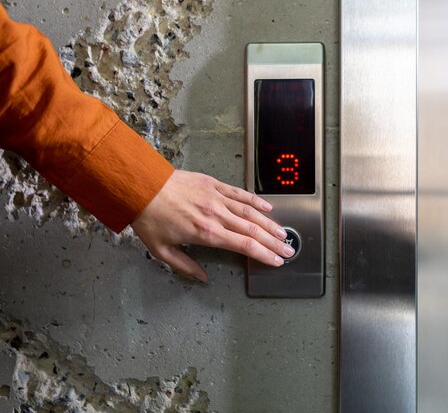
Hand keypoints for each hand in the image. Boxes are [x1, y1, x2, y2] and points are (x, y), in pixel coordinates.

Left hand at [130, 170, 293, 281]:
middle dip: (274, 242)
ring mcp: (217, 198)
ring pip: (251, 212)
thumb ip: (185, 265)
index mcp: (207, 233)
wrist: (141, 186)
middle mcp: (217, 215)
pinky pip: (240, 193)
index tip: (276, 261)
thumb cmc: (149, 218)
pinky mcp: (214, 185)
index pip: (244, 246)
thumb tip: (202, 279)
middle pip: (254, 230)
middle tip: (289, 250)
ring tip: (284, 233)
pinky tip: (268, 209)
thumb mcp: (161, 250)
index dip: (264, 254)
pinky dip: (255, 201)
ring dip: (270, 224)